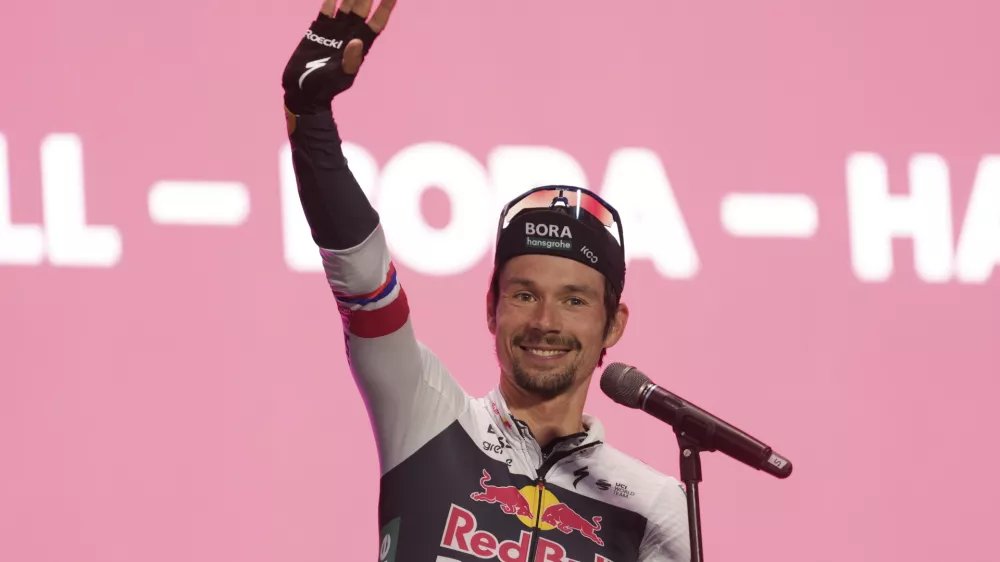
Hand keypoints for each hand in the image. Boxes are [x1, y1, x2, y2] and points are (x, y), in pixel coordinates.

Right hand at [282, 0, 395, 117]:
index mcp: (361, 44)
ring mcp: (335, 29)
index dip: (385, 6)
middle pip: (363, 6)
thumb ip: (350, 60)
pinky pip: (327, 7)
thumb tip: (356, 41)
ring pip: (347, 3)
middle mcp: (350, 32)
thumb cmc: (326, 87)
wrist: (303, 90)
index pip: (377, 21)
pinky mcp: (319, 28)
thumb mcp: (341, 76)